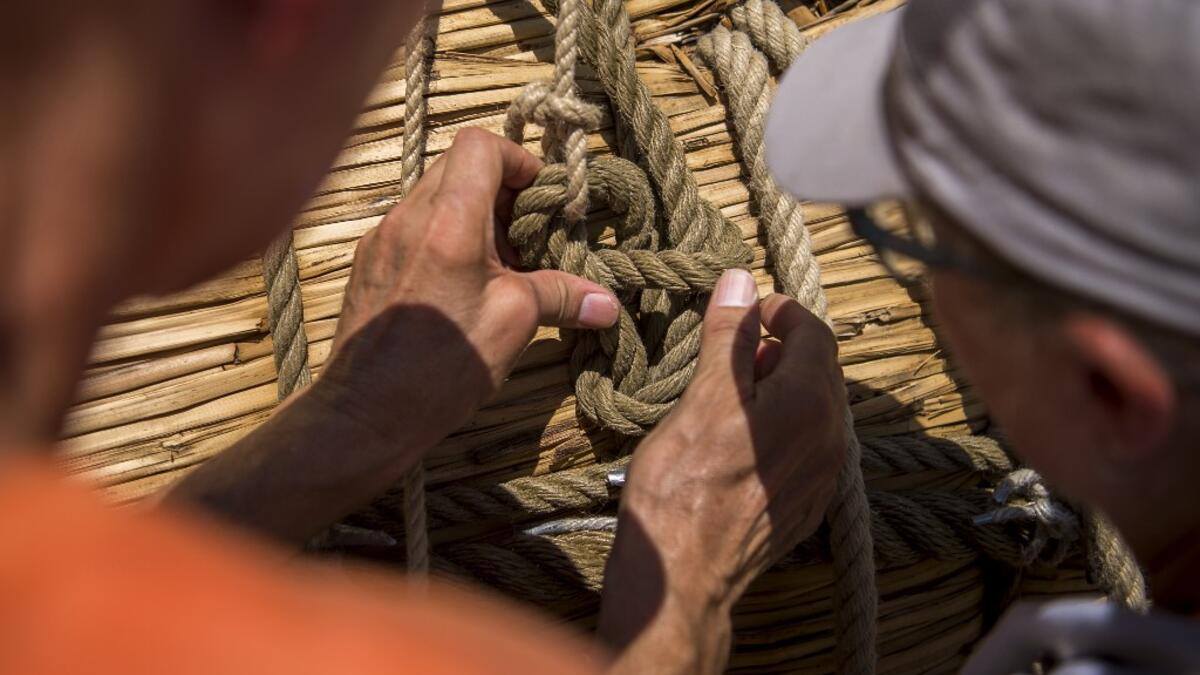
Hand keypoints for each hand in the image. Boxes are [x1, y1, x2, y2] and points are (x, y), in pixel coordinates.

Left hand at [169, 129, 619, 542]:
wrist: (364, 412)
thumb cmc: (442, 366)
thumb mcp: (514, 324)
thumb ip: (561, 296)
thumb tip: (607, 303)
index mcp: (448, 221)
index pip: (481, 145)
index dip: (518, 160)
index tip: (538, 197)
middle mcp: (407, 217)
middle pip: (458, 166)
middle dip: (500, 190)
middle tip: (527, 234)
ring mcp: (382, 238)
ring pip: (435, 196)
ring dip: (474, 215)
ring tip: (501, 266)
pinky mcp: (369, 262)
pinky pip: (414, 226)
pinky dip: (446, 237)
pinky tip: (463, 286)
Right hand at [598, 269, 845, 673]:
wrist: (683, 577)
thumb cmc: (683, 486)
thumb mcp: (702, 398)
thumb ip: (729, 337)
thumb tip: (741, 282)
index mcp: (809, 402)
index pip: (814, 332)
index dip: (780, 311)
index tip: (747, 309)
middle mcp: (830, 438)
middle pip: (820, 369)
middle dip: (783, 346)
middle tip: (737, 345)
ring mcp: (823, 476)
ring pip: (816, 408)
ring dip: (783, 385)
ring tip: (734, 388)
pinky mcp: (807, 504)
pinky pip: (808, 445)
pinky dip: (783, 423)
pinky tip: (744, 435)